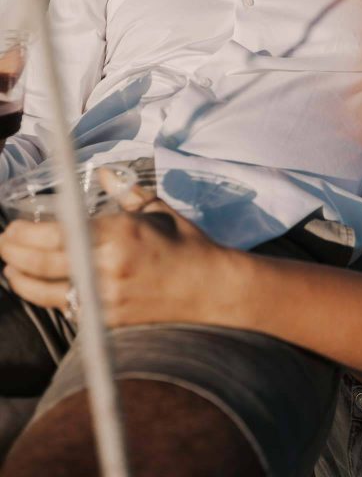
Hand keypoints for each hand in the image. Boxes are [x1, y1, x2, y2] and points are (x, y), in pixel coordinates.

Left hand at [0, 173, 248, 327]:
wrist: (210, 289)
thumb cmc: (185, 244)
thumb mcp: (157, 210)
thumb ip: (125, 192)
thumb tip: (102, 173)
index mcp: (119, 234)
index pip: (57, 234)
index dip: (26, 233)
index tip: (12, 227)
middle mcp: (107, 267)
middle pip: (43, 263)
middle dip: (14, 253)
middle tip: (3, 243)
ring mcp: (106, 299)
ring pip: (48, 292)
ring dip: (22, 280)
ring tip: (10, 269)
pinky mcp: (108, 321)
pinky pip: (68, 309)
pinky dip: (48, 297)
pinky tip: (38, 288)